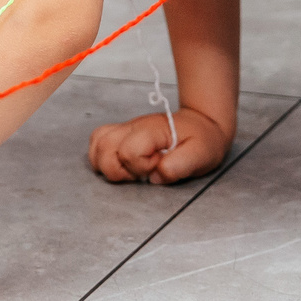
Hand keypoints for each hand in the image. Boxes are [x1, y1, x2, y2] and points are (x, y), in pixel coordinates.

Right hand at [87, 105, 228, 185]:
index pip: (128, 151)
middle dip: (117, 169)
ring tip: (128, 171)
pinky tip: (120, 164)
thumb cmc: (202, 140)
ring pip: (97, 143)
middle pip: (104, 147)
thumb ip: (179, 166)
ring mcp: (126, 128)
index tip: (158, 165)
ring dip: (106, 164)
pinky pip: (98, 141)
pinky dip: (102, 156)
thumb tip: (155, 176)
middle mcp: (134, 126)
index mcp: (152, 130)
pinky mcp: (123, 134)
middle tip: (140, 173)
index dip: (141, 166)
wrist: (202, 124)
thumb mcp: (200, 155)